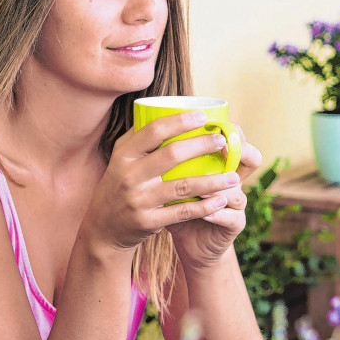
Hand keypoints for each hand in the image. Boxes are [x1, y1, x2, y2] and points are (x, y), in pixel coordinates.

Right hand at [80, 112, 241, 253]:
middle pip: (172, 155)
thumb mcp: (120, 159)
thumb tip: (165, 110)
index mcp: (124, 155)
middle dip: (202, 145)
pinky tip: (221, 200)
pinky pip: (183, 212)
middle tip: (223, 141)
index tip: (203, 116)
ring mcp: (139, 200)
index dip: (180, 122)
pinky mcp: (148, 221)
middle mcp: (129, 175)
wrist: (104, 228)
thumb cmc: (119, 185)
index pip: (153, 131)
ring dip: (213, 181)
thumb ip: (138, 137)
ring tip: (234, 176)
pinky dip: (205, 206)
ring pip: (183, 186)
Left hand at [168, 126, 263, 272]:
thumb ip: (164, 156)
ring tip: (202, 186)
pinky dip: (216, 213)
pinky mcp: (235, 223)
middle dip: (234, 150)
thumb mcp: (170, 178)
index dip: (231, 129)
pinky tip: (204, 214)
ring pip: (237, 188)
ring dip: (217, 185)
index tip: (209, 120)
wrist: (189, 241)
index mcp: (221, 163)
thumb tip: (141, 124)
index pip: (238, 138)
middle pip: (249, 157)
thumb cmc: (175, 203)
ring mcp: (237, 202)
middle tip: (217, 144)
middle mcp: (234, 178)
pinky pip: (231, 217)